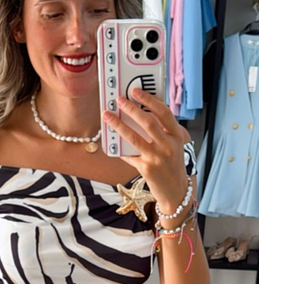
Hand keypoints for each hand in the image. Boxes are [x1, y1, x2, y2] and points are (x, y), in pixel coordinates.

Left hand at [102, 87, 191, 213]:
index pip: (164, 113)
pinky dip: (119, 148)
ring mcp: (157, 157)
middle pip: (148, 122)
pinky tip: (110, 141)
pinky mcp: (146, 168)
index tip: (136, 91)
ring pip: (134, 137)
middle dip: (131, 108)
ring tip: (107, 115)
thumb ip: (164, 131)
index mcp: (177, 136)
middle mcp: (168, 145)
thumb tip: (141, 113)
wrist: (176, 192)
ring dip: (118, 124)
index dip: (149, 100)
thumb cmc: (173, 165)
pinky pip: (128, 155)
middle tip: (118, 99)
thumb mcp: (174, 146)